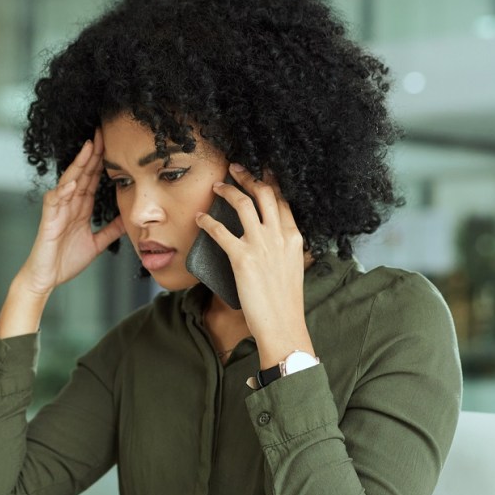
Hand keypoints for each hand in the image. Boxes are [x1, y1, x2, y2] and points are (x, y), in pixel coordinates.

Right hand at [14, 127, 125, 297]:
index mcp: (80, 208)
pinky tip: (72, 182)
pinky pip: (55, 201)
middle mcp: (69, 204)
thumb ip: (110, 230)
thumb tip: (127, 220)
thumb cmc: (65, 261)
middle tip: (102, 132)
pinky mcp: (48, 220)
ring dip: (78, 165)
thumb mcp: (96, 243)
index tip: (113, 144)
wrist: (47, 278)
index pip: (92, 179)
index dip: (101, 162)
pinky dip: (63, 191)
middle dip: (92, 153)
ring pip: (69, 181)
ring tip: (88, 148)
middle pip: (82, 173)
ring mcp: (58, 210)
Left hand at [195, 164, 314, 367]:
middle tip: (235, 168)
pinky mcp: (242, 258)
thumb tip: (271, 242)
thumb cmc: (285, 303)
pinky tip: (200, 218)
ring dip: (227, 190)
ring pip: (243, 204)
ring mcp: (261, 245)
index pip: (282, 200)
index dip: (269, 182)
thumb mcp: (292, 268)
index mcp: (294, 237)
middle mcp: (279, 236)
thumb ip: (284, 249)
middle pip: (264, 193)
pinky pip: (220, 231)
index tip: (260, 173)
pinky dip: (208, 221)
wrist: (283, 325)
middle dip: (248, 176)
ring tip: (216, 187)